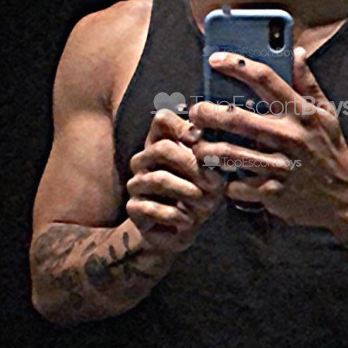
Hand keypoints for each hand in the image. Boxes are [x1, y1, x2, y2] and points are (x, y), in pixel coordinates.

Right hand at [126, 109, 225, 251]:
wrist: (182, 228)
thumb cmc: (199, 194)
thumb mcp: (211, 175)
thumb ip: (211, 161)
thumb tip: (211, 151)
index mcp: (162, 142)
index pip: (163, 120)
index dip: (184, 127)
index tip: (203, 142)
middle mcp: (144, 159)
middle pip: (162, 148)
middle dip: (193, 165)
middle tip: (215, 183)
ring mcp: (136, 182)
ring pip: (159, 179)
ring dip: (188, 192)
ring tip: (207, 205)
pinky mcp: (133, 207)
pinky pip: (151, 207)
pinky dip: (176, 215)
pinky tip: (189, 221)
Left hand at [190, 47, 347, 229]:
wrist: (345, 197)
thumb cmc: (330, 150)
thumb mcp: (326, 114)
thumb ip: (308, 83)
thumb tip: (297, 51)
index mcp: (301, 113)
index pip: (266, 79)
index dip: (237, 65)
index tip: (214, 59)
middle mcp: (289, 137)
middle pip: (236, 118)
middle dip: (206, 113)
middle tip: (195, 112)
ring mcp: (279, 166)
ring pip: (228, 153)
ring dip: (205, 148)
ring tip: (197, 144)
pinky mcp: (272, 192)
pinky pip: (235, 185)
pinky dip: (222, 180)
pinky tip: (217, 174)